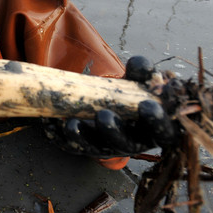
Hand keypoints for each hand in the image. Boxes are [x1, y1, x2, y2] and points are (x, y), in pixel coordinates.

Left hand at [41, 56, 179, 157]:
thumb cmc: (130, 93)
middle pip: (125, 144)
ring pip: (95, 148)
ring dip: (82, 136)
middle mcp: (132, 143)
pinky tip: (50, 124)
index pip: (163, 133)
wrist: (111, 103)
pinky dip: (59, 136)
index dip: (157, 122)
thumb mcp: (139, 81)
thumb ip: (142, 72)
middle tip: (103, 115)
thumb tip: (139, 64)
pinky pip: (71, 145)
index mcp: (154, 129)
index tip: (147, 106)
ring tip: (71, 122)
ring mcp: (107, 147)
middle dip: (113, 131)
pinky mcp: (85, 147)